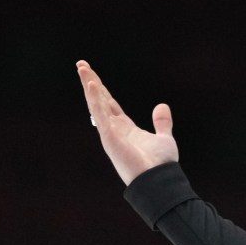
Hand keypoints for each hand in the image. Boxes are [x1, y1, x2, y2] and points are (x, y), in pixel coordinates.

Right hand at [77, 60, 178, 184]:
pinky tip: (92, 84)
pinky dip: (96, 100)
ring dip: (89, 85)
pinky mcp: (109, 137)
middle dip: (90, 82)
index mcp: (125, 128)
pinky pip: (100, 115)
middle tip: (81, 64)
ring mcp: (110, 133)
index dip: (101, 89)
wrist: (159, 179)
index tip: (92, 75)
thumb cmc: (160, 164)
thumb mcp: (164, 138)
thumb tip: (162, 106)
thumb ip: (162, 123)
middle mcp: (114, 128)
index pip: (110, 104)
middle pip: (99, 100)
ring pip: (96, 104)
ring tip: (82, 67)